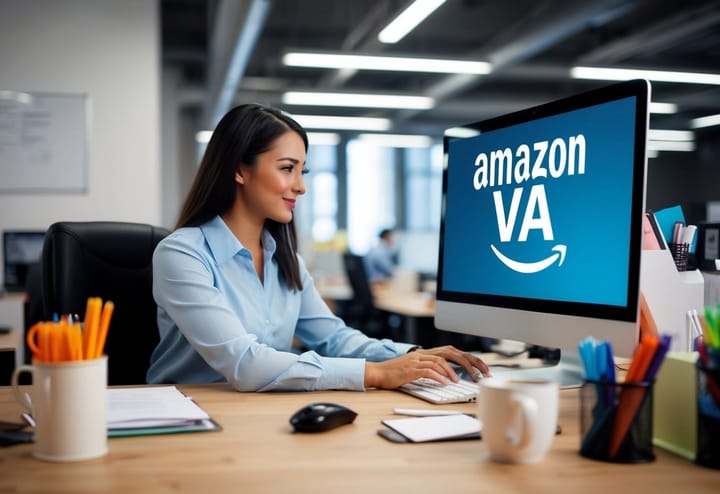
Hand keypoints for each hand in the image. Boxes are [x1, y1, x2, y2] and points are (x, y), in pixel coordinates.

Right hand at [363, 345, 488, 388]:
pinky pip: (428, 371)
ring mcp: (417, 360)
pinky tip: (445, 383)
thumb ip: (431, 368)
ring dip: (453, 372)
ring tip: (460, 381)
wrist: (378, 372)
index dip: (470, 359)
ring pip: (441, 361)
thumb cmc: (396, 373)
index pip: (454, 351)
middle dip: (469, 363)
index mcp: (428, 353)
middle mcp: (424, 354)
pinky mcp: (410, 369)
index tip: (482, 369)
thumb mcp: (417, 368)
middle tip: (481, 375)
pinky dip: (438, 376)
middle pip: (452, 353)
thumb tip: (449, 376)